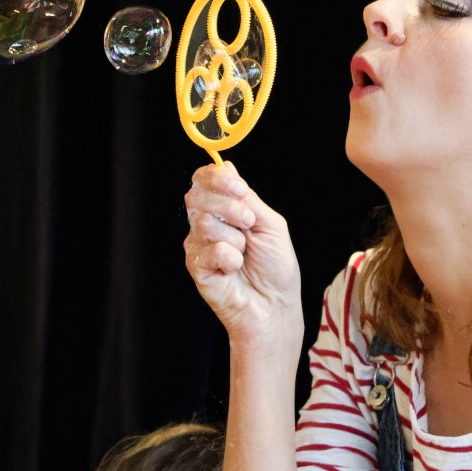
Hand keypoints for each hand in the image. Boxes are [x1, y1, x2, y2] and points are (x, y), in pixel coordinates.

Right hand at [182, 163, 301, 348]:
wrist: (275, 305)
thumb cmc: (275, 267)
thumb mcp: (270, 223)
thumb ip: (248, 198)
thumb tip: (228, 166)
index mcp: (224, 208)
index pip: (204, 180)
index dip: (217, 178)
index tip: (239, 188)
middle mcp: (206, 223)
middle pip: (197, 196)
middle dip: (229, 207)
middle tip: (248, 224)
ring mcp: (198, 245)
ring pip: (205, 224)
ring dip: (236, 239)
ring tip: (245, 256)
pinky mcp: (196, 267)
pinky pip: (209, 251)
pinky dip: (230, 260)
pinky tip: (235, 270)